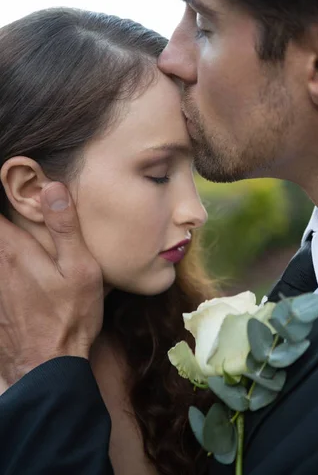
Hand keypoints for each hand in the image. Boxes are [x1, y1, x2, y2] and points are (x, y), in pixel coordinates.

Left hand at [0, 182, 102, 388]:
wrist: (48, 369)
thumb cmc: (70, 317)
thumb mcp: (80, 269)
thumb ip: (65, 227)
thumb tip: (51, 186)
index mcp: (14, 251)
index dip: (0, 191)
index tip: (6, 178)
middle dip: (1, 219)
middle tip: (9, 201)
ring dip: (2, 241)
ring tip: (18, 239)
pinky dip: (2, 264)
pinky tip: (18, 272)